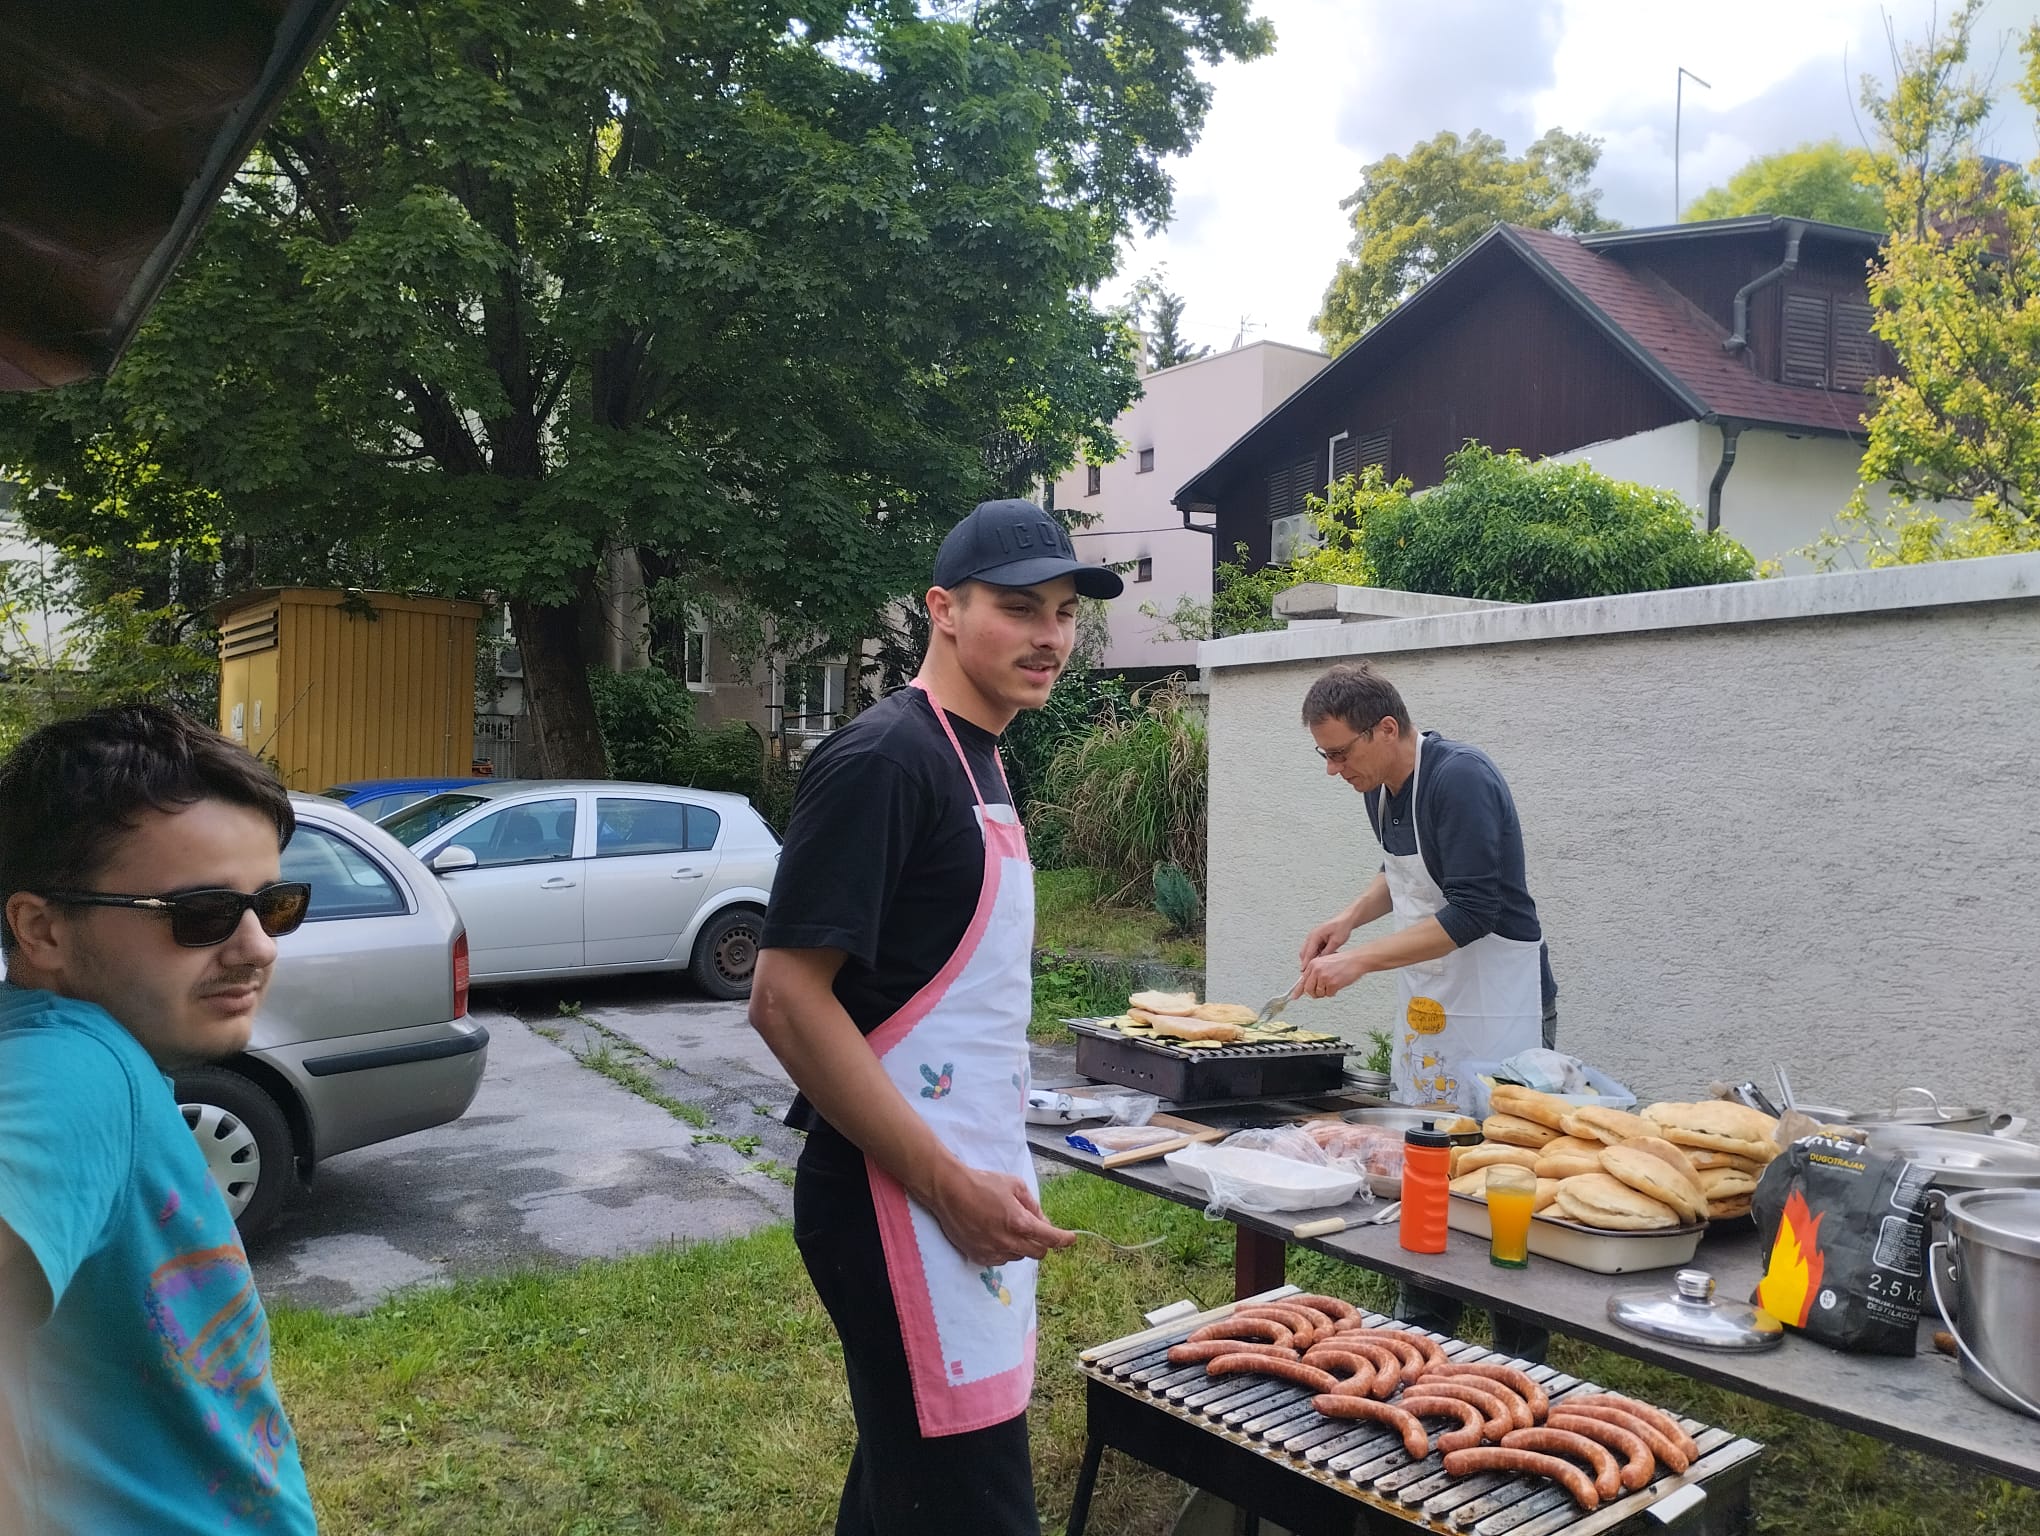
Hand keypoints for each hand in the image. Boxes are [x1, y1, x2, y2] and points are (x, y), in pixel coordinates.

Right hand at [928, 1162, 1076, 1267]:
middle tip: (1037, 1229)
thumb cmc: (983, 1183)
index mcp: (1020, 1222)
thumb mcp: (1015, 1185)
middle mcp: (1008, 1241)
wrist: (949, 1191)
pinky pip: (1001, 1260)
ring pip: (1019, 1256)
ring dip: (1022, 1245)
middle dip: (1043, 1242)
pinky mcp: (979, 1257)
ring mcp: (993, 1252)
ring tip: (1009, 1226)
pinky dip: (1005, 1250)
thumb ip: (1032, 1205)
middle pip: (1038, 1253)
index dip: (1064, 1239)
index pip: (1051, 1238)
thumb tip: (1042, 1220)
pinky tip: (995, 1234)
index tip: (1071, 1239)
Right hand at [1299, 916, 1354, 967]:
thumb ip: (1327, 952)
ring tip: (1319, 966)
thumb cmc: (1341, 928)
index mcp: (1315, 935)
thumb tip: (1320, 961)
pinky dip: (1315, 955)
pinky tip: (1322, 959)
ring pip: (1308, 951)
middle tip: (1309, 972)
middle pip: (1304, 952)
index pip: (1308, 952)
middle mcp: (1312, 936)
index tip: (1303, 971)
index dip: (1305, 962)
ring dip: (1311, 958)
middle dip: (1306, 962)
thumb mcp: (1336, 942)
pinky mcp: (1317, 939)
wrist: (1345, 921)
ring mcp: (1313, 937)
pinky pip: (1313, 949)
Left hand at [1299, 948, 1370, 998]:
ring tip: (1332, 984)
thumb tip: (1307, 985)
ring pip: (1319, 993)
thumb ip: (1315, 972)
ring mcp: (1324, 977)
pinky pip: (1329, 994)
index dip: (1298, 990)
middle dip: (1314, 994)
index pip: (1302, 980)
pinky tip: (1337, 985)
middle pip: (1308, 989)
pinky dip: (1333, 992)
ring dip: (1325, 992)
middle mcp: (1316, 970)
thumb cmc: (1342, 961)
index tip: (1294, 997)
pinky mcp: (1332, 983)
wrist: (1355, 960)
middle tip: (1320, 992)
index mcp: (1313, 964)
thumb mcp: (1324, 962)